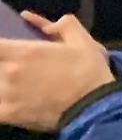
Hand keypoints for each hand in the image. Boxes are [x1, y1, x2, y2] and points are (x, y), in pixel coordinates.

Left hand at [0, 13, 114, 131]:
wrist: (93, 106)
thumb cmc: (88, 71)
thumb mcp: (83, 40)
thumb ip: (65, 25)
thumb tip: (50, 26)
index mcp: (24, 52)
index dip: (0, 46)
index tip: (6, 49)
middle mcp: (9, 72)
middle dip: (4, 64)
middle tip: (18, 67)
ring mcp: (6, 95)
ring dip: (2, 83)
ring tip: (13, 84)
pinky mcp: (9, 114)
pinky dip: (1, 103)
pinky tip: (9, 103)